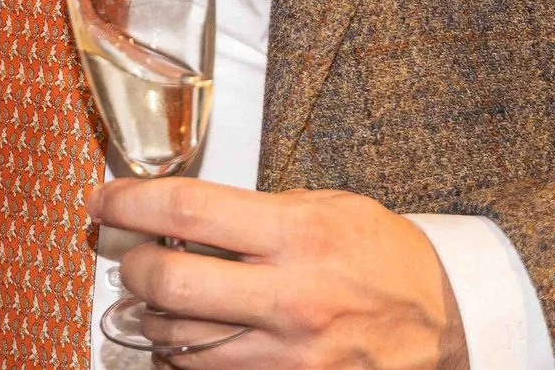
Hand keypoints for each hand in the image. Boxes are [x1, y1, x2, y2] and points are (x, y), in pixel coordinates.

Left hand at [91, 180, 467, 369]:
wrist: (449, 324)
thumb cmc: (387, 259)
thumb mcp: (330, 209)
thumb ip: (260, 211)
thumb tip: (185, 214)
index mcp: (299, 234)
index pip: (188, 209)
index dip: (131, 202)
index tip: (105, 201)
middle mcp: (290, 296)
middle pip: (171, 280)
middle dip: (132, 266)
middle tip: (127, 257)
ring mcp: (290, 353)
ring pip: (179, 340)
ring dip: (151, 317)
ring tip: (153, 298)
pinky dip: (184, 359)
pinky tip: (184, 340)